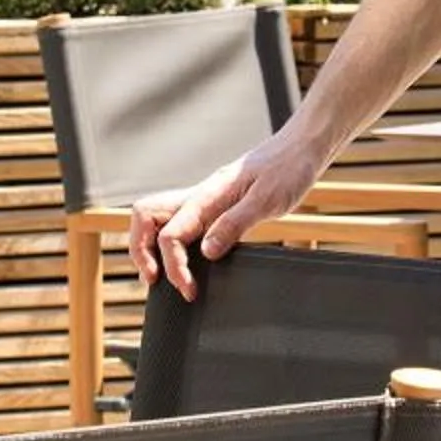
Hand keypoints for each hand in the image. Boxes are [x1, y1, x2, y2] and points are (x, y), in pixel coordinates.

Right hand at [129, 136, 326, 300]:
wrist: (300, 149)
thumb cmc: (287, 170)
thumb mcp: (267, 200)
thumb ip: (234, 224)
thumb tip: (206, 252)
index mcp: (207, 195)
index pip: (171, 234)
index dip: (174, 266)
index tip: (189, 290)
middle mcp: (198, 196)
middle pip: (145, 217)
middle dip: (141, 250)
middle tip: (155, 280)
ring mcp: (203, 200)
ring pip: (156, 218)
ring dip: (149, 245)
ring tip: (158, 273)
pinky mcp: (212, 205)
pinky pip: (177, 222)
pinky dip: (169, 241)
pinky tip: (183, 258)